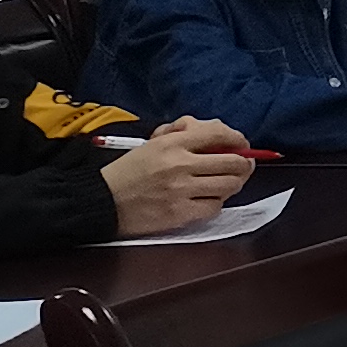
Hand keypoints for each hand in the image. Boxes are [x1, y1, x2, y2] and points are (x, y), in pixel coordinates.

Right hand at [101, 117, 255, 235]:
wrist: (101, 200)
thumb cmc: (129, 171)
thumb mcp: (153, 143)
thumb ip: (184, 134)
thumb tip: (216, 132)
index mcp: (172, 143)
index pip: (219, 134)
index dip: (238, 139)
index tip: (243, 145)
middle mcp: (180, 165)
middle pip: (233, 163)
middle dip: (244, 164)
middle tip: (243, 165)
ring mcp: (181, 191)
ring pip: (229, 185)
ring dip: (233, 183)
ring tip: (227, 182)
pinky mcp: (179, 214)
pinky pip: (214, 207)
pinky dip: (216, 203)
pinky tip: (208, 199)